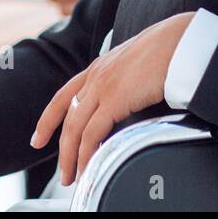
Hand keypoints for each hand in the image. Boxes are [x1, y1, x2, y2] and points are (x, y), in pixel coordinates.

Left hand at [30, 12, 194, 185]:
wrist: (178, 41)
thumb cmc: (166, 50)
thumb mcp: (135, 64)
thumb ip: (124, 82)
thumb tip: (127, 100)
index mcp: (98, 68)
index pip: (64, 96)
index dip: (48, 120)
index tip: (39, 138)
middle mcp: (95, 76)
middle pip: (67, 118)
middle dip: (61, 148)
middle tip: (62, 172)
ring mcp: (102, 87)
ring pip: (76, 128)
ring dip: (71, 157)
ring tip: (73, 178)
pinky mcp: (114, 99)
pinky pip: (93, 133)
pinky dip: (87, 153)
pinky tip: (88, 166)